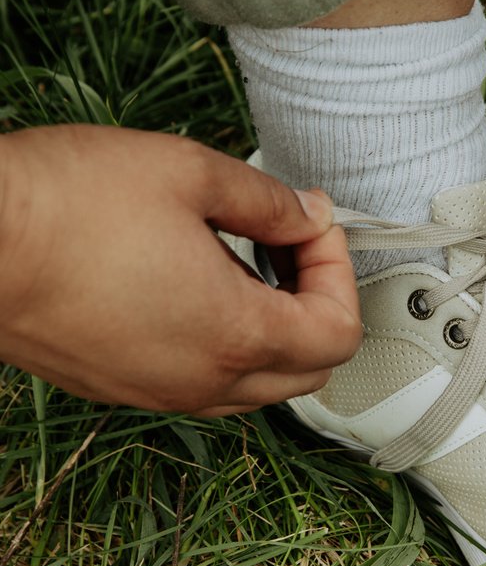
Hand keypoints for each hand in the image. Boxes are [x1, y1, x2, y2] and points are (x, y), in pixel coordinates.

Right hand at [0, 125, 361, 413]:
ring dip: (272, 329)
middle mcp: (201, 382)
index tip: (311, 225)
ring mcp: (157, 392)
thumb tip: (308, 216)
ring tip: (239, 259)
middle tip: (288, 243)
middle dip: (317, 304)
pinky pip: (202, 383)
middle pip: (309, 370)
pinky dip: (223, 344)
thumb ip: (269, 201)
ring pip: (256, 385)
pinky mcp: (120, 388)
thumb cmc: (64, 203)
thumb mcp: (189, 173)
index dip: (340, 270)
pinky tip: (191, 283)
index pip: (338, 333)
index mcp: (233, 335)